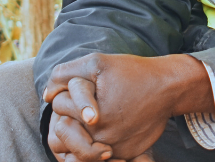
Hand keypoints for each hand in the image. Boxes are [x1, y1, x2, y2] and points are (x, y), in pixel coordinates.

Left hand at [44, 53, 212, 160]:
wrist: (168, 88)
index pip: (59, 108)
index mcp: (92, 118)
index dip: (66, 93)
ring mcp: (116, 150)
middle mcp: (103, 139)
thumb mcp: (96, 63)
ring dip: (78, 135)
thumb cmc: (131, 72)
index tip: (83, 86)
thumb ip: (64, 74)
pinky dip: (97, 144)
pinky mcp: (126, 155)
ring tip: (89, 118)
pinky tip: (106, 127)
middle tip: (82, 105)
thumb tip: (47, 95)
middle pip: (64, 134)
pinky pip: (101, 157)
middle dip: (68, 116)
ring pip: (80, 150)